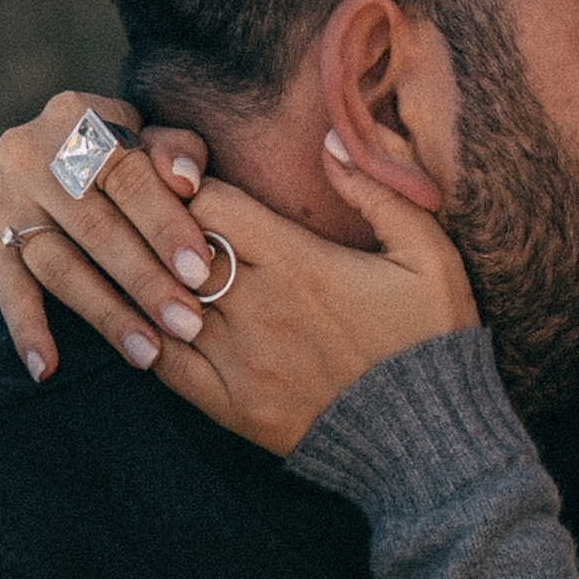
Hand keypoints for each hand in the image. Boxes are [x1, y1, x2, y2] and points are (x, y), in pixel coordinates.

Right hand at [0, 92, 214, 380]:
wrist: (72, 150)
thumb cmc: (134, 153)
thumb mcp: (157, 139)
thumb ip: (178, 152)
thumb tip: (185, 180)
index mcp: (78, 117)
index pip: (127, 176)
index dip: (165, 224)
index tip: (200, 271)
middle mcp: (28, 152)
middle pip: (94, 226)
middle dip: (145, 280)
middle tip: (187, 324)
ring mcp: (2, 198)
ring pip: (57, 264)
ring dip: (105, 314)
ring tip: (148, 355)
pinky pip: (8, 289)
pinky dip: (26, 330)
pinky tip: (46, 370)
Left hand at [140, 147, 479, 453]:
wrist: (429, 441)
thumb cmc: (431, 341)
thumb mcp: (429, 255)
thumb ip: (377, 192)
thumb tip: (332, 137)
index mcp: (299, 262)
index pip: (210, 204)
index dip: (191, 187)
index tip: (190, 183)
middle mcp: (258, 307)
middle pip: (176, 248)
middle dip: (163, 229)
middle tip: (155, 220)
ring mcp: (240, 360)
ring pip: (162, 303)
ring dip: (152, 282)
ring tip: (147, 266)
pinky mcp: (232, 407)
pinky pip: (165, 365)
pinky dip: (148, 338)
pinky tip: (150, 322)